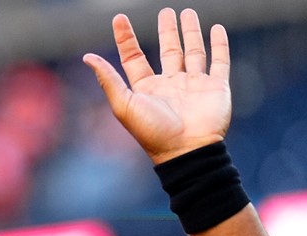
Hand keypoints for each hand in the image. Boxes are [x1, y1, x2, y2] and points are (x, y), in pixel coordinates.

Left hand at [83, 8, 231, 164]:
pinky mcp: (215, 87)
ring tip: (187, 12)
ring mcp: (193, 84)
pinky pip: (219, 61)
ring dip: (190, 32)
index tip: (119, 18)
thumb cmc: (152, 131)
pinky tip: (216, 29)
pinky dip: (219, 45)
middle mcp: (170, 84)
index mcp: (146, 88)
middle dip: (166, 31)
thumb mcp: (124, 104)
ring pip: (192, 51)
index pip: (134, 57)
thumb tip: (87, 57)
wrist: (186, 151)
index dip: (126, 38)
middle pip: (167, 50)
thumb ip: (108, 79)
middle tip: (165, 11)